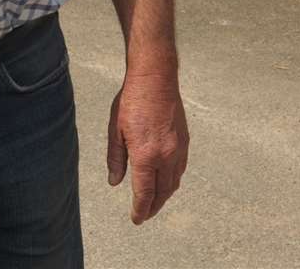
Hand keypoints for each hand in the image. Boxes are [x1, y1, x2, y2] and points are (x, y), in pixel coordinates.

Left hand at [106, 70, 188, 223]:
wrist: (156, 79)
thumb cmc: (131, 101)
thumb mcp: (116, 130)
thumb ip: (116, 159)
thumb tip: (115, 182)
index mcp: (146, 156)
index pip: (145, 193)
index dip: (140, 209)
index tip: (136, 219)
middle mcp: (165, 157)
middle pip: (162, 192)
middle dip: (153, 207)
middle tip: (145, 215)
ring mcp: (178, 149)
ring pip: (174, 183)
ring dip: (164, 196)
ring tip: (155, 202)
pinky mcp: (184, 141)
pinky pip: (180, 169)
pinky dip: (173, 181)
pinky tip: (166, 181)